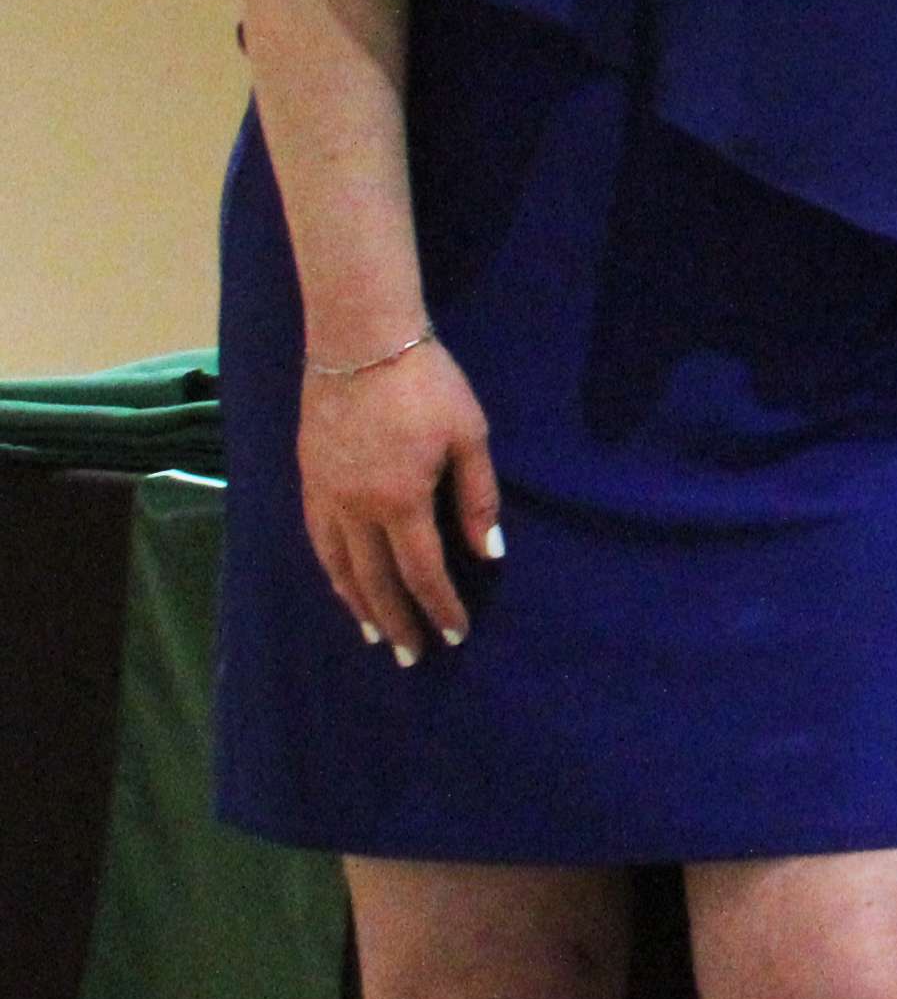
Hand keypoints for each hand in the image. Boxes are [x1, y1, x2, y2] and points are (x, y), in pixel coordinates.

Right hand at [296, 333, 498, 663]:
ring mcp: (324, 496)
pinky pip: (317, 540)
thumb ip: (477, 499)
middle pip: (376, 581)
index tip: (454, 634)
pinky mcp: (306, 480)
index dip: (440, 607)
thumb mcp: (469, 436)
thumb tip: (489, 554)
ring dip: (358, 605)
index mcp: (400, 501)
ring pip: (338, 567)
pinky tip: (341, 582)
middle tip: (412, 657)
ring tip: (374, 635)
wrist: (358, 342)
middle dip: (397, 621)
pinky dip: (331, 571)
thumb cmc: (427, 384)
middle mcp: (355, 509)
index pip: (422, 572)